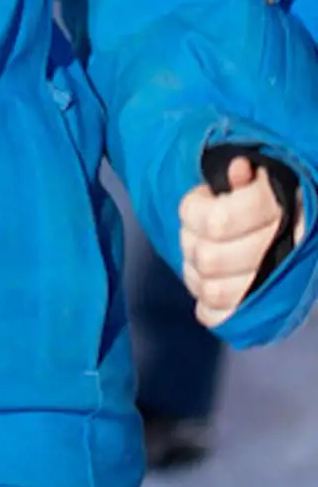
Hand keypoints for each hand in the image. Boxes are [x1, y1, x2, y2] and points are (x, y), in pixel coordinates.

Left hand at [180, 148, 304, 324]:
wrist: (295, 232)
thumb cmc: (267, 199)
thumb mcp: (258, 178)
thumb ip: (243, 177)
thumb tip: (238, 168)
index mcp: (277, 212)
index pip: (216, 223)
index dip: (194, 211)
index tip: (200, 201)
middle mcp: (278, 251)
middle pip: (209, 259)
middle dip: (191, 242)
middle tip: (197, 230)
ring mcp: (271, 287)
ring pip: (211, 290)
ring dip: (195, 272)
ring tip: (201, 255)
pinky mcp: (262, 312)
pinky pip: (221, 318)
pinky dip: (206, 305)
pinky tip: (208, 284)